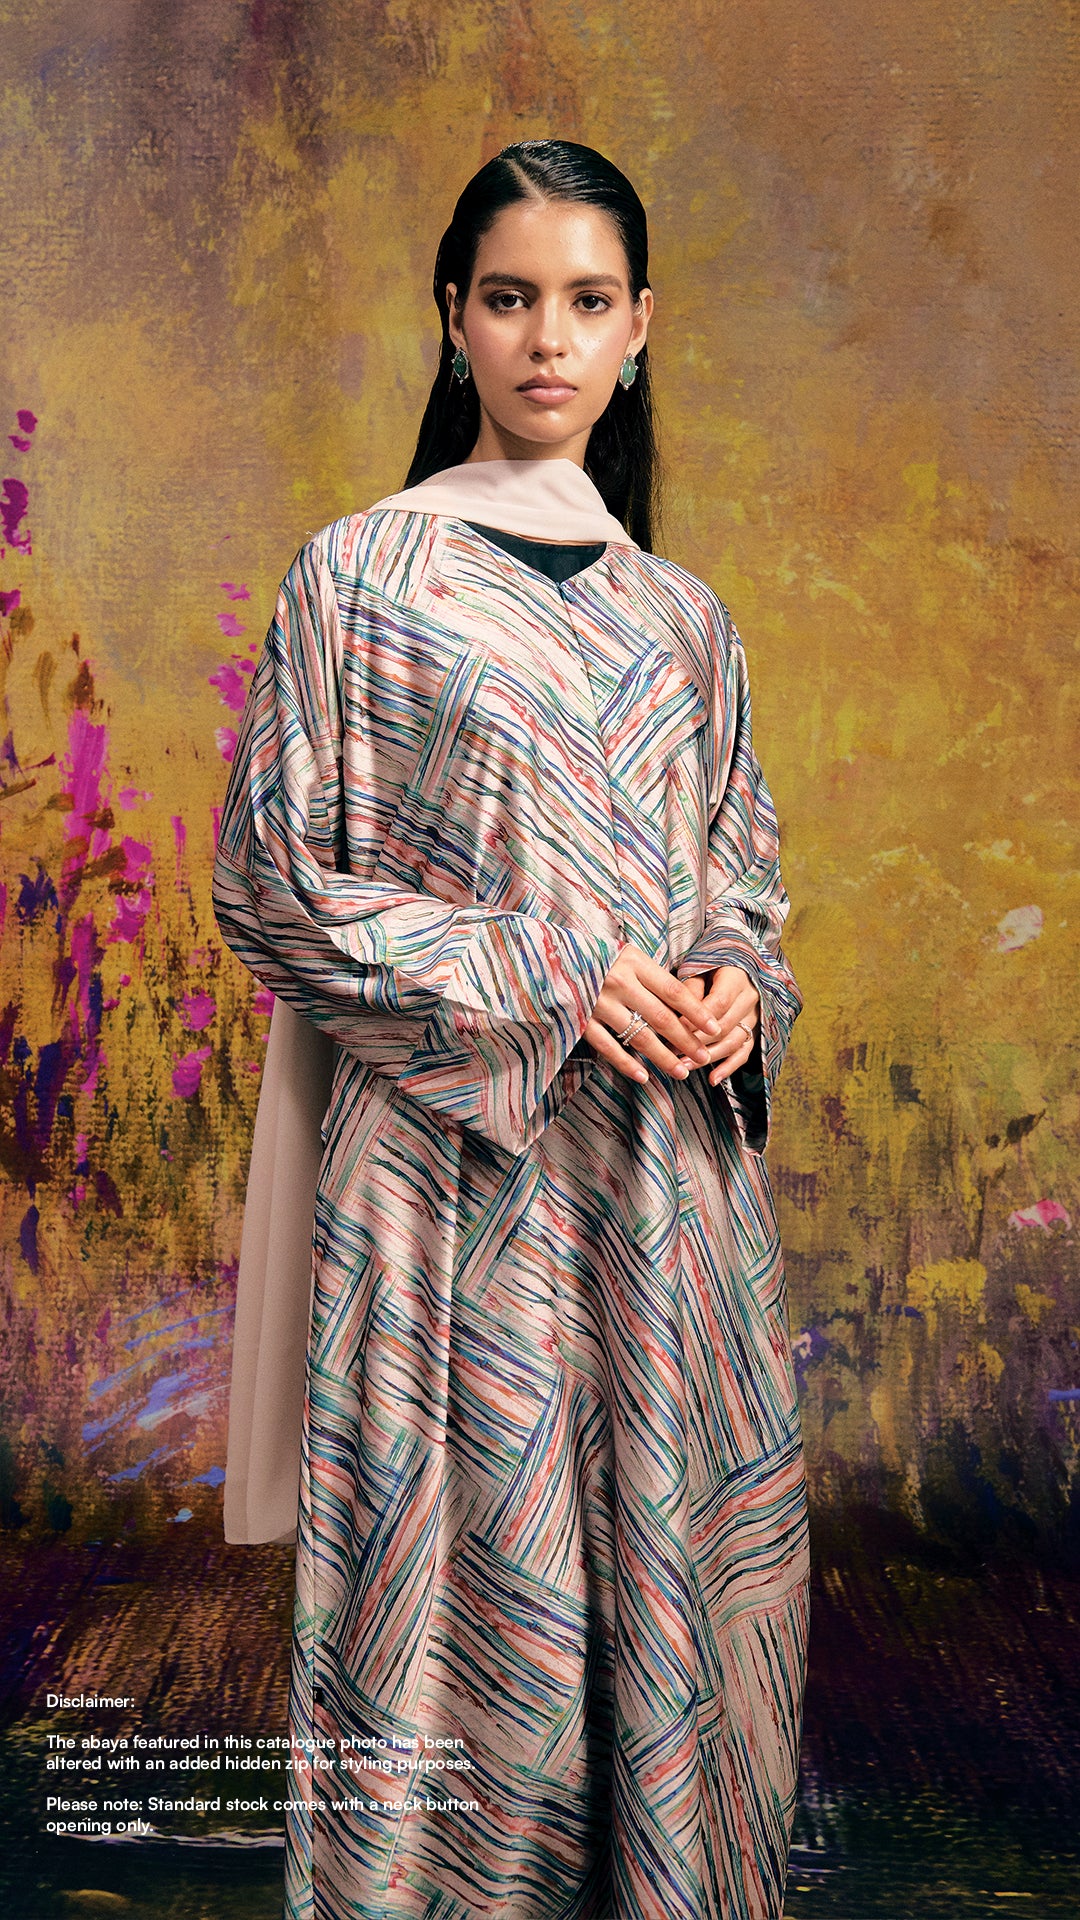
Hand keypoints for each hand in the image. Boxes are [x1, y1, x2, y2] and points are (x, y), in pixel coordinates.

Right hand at [584, 942, 726, 1083]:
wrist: (551, 957)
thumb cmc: (598, 957)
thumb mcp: (628, 957)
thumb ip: (651, 978)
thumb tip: (685, 1008)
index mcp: (634, 963)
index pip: (674, 991)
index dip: (696, 1012)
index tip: (713, 1028)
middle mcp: (619, 982)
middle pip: (661, 1017)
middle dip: (686, 1041)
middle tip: (703, 1057)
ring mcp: (600, 1003)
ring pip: (639, 1036)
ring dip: (663, 1057)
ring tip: (681, 1072)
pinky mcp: (582, 1020)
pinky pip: (608, 1047)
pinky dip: (626, 1064)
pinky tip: (643, 1076)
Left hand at [679, 966, 759, 1086]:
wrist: (736, 971)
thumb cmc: (710, 970)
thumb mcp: (699, 970)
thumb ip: (690, 989)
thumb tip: (677, 1011)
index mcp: (737, 979)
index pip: (719, 1002)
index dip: (697, 1017)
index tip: (676, 1027)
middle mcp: (750, 999)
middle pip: (725, 1025)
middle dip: (697, 1041)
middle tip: (672, 1051)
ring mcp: (754, 1018)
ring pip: (733, 1041)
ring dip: (709, 1056)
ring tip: (685, 1065)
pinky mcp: (754, 1033)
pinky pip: (744, 1054)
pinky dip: (729, 1068)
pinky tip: (713, 1079)